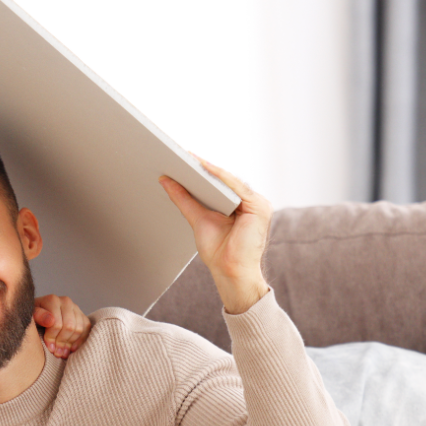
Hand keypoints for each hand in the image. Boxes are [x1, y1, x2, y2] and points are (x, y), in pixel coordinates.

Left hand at [32, 294, 90, 357]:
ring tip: (62, 353)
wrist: (39, 316)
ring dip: (70, 343)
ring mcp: (75, 308)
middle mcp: (66, 301)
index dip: (52, 338)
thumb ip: (38, 317)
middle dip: (62, 342)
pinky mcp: (82, 315)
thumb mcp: (30, 317)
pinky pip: (86, 329)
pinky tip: (71, 348)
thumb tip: (51, 320)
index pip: (56, 323)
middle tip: (57, 353)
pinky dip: (80, 341)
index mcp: (52, 300)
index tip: (49, 348)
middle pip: (70, 326)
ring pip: (79, 329)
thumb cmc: (33, 318)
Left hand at [159, 158, 271, 313]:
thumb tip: (166, 179)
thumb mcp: (197, 219)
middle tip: (180, 153)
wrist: (231, 272)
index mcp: (240, 205)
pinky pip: (236, 186)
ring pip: (230, 180)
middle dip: (203, 167)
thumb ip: (184, 199)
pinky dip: (220, 176)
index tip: (181, 158)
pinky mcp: (259, 206)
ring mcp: (258, 203)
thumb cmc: (219, 252)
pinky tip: (204, 167)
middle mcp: (251, 202)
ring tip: (188, 157)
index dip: (201, 170)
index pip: (219, 183)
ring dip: (209, 168)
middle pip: (224, 180)